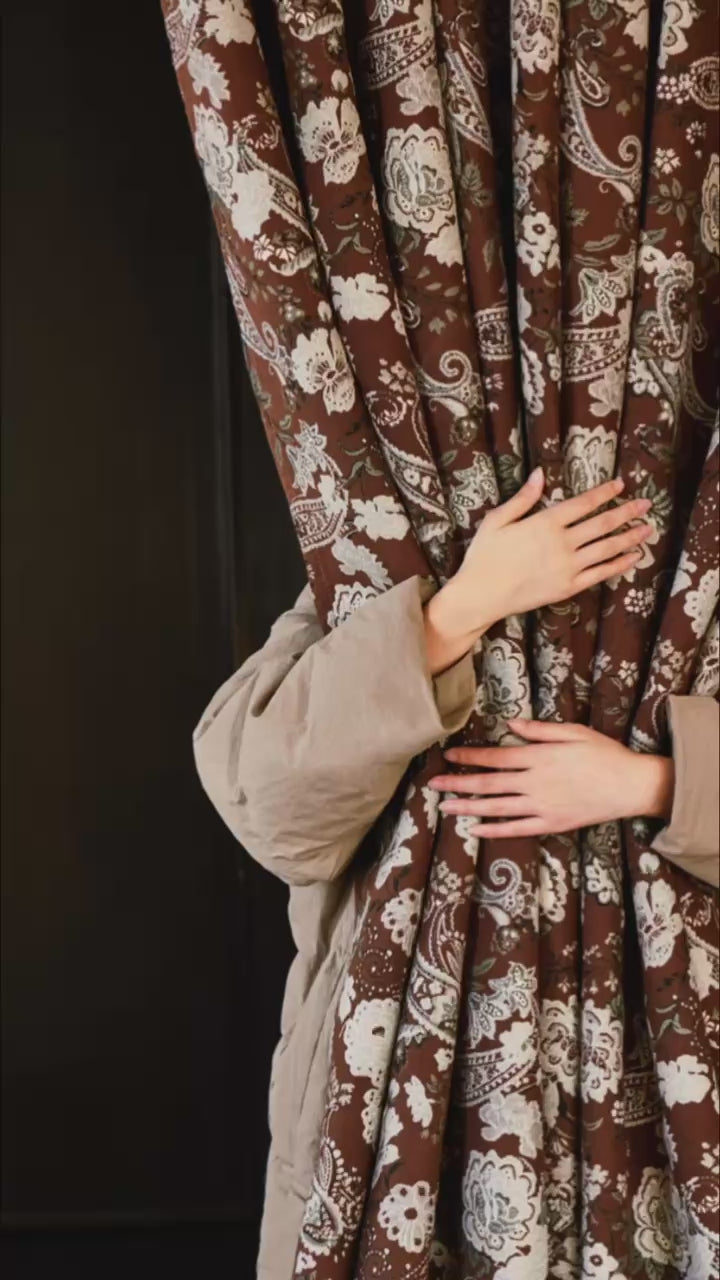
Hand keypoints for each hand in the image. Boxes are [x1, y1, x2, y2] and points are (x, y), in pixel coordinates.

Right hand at [423, 470, 652, 673]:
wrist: (481, 595)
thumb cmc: (484, 556)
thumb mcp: (497, 520)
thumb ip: (523, 498)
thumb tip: (540, 474)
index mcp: (545, 523)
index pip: (584, 504)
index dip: (604, 493)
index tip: (620, 485)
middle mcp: (562, 543)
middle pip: (603, 524)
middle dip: (627, 512)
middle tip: (646, 504)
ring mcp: (568, 567)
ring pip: (607, 548)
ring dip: (630, 537)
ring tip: (647, 528)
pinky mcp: (569, 587)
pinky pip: (601, 573)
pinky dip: (620, 564)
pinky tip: (633, 557)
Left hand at [428, 719, 673, 837]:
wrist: (630, 786)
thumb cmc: (604, 754)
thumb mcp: (573, 732)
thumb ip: (540, 730)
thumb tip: (511, 724)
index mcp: (538, 758)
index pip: (495, 757)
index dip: (469, 757)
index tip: (448, 756)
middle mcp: (534, 783)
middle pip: (488, 784)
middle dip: (458, 784)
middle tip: (433, 784)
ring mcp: (541, 806)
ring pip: (496, 808)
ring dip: (468, 807)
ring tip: (445, 808)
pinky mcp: (551, 824)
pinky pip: (517, 829)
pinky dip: (494, 830)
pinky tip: (475, 829)